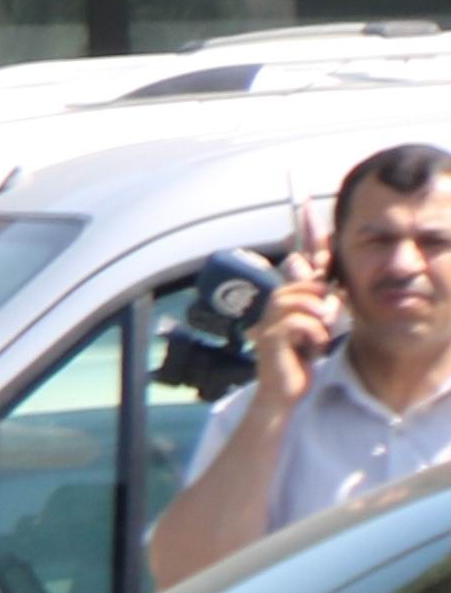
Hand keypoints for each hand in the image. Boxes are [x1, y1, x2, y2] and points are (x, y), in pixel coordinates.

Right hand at [264, 221, 343, 400]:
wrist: (285, 391)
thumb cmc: (301, 358)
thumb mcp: (317, 324)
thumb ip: (314, 296)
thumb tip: (299, 262)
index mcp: (291, 296)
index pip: (302, 258)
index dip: (307, 230)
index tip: (305, 201)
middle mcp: (276, 302)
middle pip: (308, 283)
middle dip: (323, 304)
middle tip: (323, 329)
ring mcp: (270, 317)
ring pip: (306, 300)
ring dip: (320, 323)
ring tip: (316, 341)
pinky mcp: (270, 335)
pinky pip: (302, 321)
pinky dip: (314, 337)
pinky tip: (309, 350)